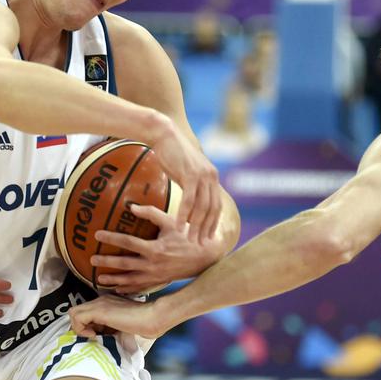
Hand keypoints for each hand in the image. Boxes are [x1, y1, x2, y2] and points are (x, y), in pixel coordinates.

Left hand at [69, 294, 171, 339]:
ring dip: (79, 328)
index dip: (85, 327)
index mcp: (106, 304)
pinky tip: (95, 335)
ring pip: (73, 313)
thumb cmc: (143, 326)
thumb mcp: (121, 329)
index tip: (96, 337)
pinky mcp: (99, 310)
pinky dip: (81, 329)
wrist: (152, 318)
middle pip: (76, 312)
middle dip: (80, 328)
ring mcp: (99, 303)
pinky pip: (77, 318)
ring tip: (93, 336)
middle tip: (92, 337)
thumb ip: (110, 331)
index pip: (84, 312)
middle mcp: (100, 301)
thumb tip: (101, 343)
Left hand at [91, 203, 221, 294]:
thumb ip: (151, 213)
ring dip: (113, 280)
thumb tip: (131, 206)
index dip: (111, 238)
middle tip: (92, 260)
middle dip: (106, 262)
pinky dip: (127, 290)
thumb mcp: (171, 222)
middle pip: (124, 264)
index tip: (97, 235)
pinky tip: (116, 290)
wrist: (204, 256)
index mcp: (155, 248)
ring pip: (130, 280)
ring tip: (99, 278)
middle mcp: (153, 264)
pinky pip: (140, 288)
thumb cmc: (187, 236)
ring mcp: (155, 276)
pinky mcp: (158, 282)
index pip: (128, 242)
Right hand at [146, 114, 221, 242]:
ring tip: (190, 240)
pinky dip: (184, 215)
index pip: (216, 205)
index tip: (207, 237)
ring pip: (202, 207)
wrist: (164, 134)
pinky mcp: (191, 174)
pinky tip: (179, 226)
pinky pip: (189, 200)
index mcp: (212, 177)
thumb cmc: (171, 153)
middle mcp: (212, 177)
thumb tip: (188, 201)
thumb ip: (190, 185)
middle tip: (200, 245)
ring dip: (196, 226)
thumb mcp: (185, 172)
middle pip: (212, 209)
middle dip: (206, 229)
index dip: (213, 223)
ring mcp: (203, 176)